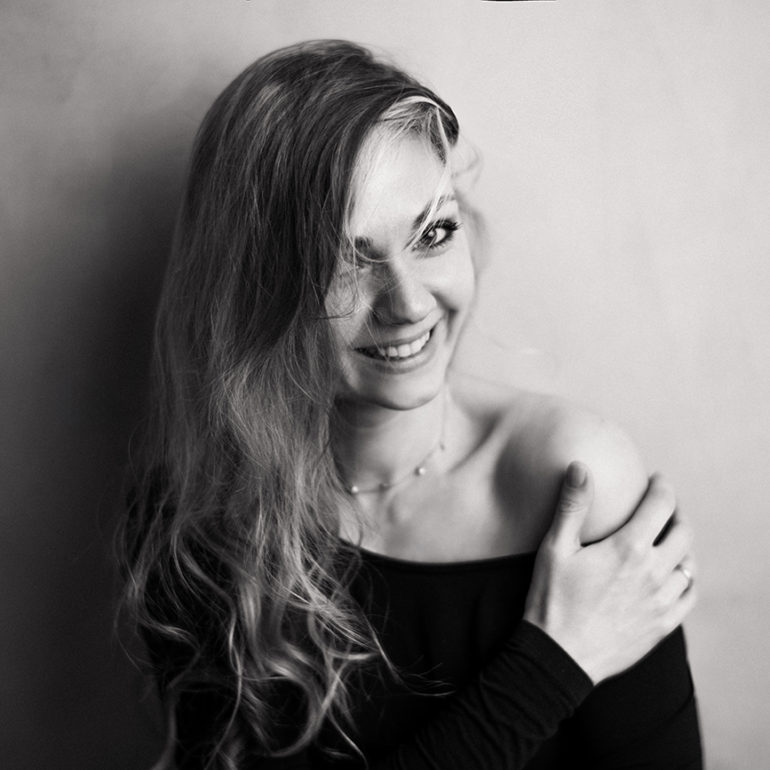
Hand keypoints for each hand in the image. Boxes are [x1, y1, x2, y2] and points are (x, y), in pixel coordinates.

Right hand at [523, 462, 696, 684]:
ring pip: (689, 563)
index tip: (656, 480)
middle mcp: (654, 572)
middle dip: (675, 512)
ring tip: (669, 538)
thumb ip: (572, 505)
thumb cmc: (552, 599)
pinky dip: (688, 578)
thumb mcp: (555, 548)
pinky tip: (676, 574)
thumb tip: (580, 467)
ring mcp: (662, 600)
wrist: (560, 656)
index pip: (660, 504)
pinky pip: (690, 594)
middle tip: (663, 507)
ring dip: (683, 545)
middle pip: (683, 531)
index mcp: (628, 549)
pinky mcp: (663, 624)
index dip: (661, 487)